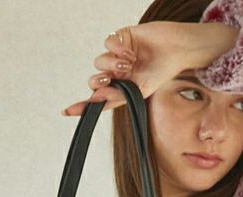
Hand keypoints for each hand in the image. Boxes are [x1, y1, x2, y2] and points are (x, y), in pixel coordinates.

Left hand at [61, 21, 190, 116]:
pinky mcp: (119, 38)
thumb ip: (117, 95)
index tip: (66, 112)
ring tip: (129, 63)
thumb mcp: (140, 90)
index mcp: (122, 89)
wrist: (176, 50)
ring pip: (99, 62)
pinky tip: (129, 51)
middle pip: (95, 80)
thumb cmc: (163, 71)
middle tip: (108, 80)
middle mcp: (117, 74)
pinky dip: (116, 49)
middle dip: (98, 81)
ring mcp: (117, 56)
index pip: (98, 99)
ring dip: (111, 64)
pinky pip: (107, 44)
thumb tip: (95, 98)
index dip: (82, 105)